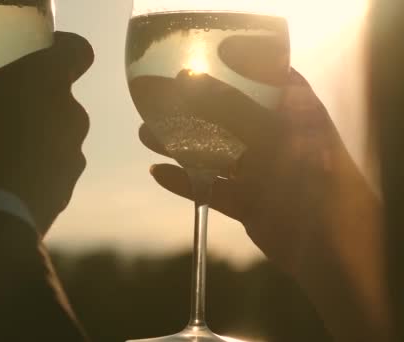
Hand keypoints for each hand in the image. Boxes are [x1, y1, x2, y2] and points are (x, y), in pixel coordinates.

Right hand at [0, 0, 93, 234]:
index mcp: (50, 82)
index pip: (77, 48)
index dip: (61, 46)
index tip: (35, 53)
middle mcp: (71, 117)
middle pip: (41, 99)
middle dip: (0, 106)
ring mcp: (70, 158)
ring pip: (29, 141)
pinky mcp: (61, 194)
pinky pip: (27, 178)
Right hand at [135, 70, 369, 274]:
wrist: (329, 249)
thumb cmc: (309, 179)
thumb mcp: (269, 135)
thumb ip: (228, 107)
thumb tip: (187, 79)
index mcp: (294, 110)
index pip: (261, 76)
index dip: (227, 68)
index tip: (190, 64)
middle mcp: (277, 136)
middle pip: (227, 114)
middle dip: (190, 110)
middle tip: (155, 104)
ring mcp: (262, 170)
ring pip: (214, 152)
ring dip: (180, 145)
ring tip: (146, 136)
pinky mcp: (249, 200)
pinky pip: (212, 186)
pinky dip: (186, 181)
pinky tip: (159, 173)